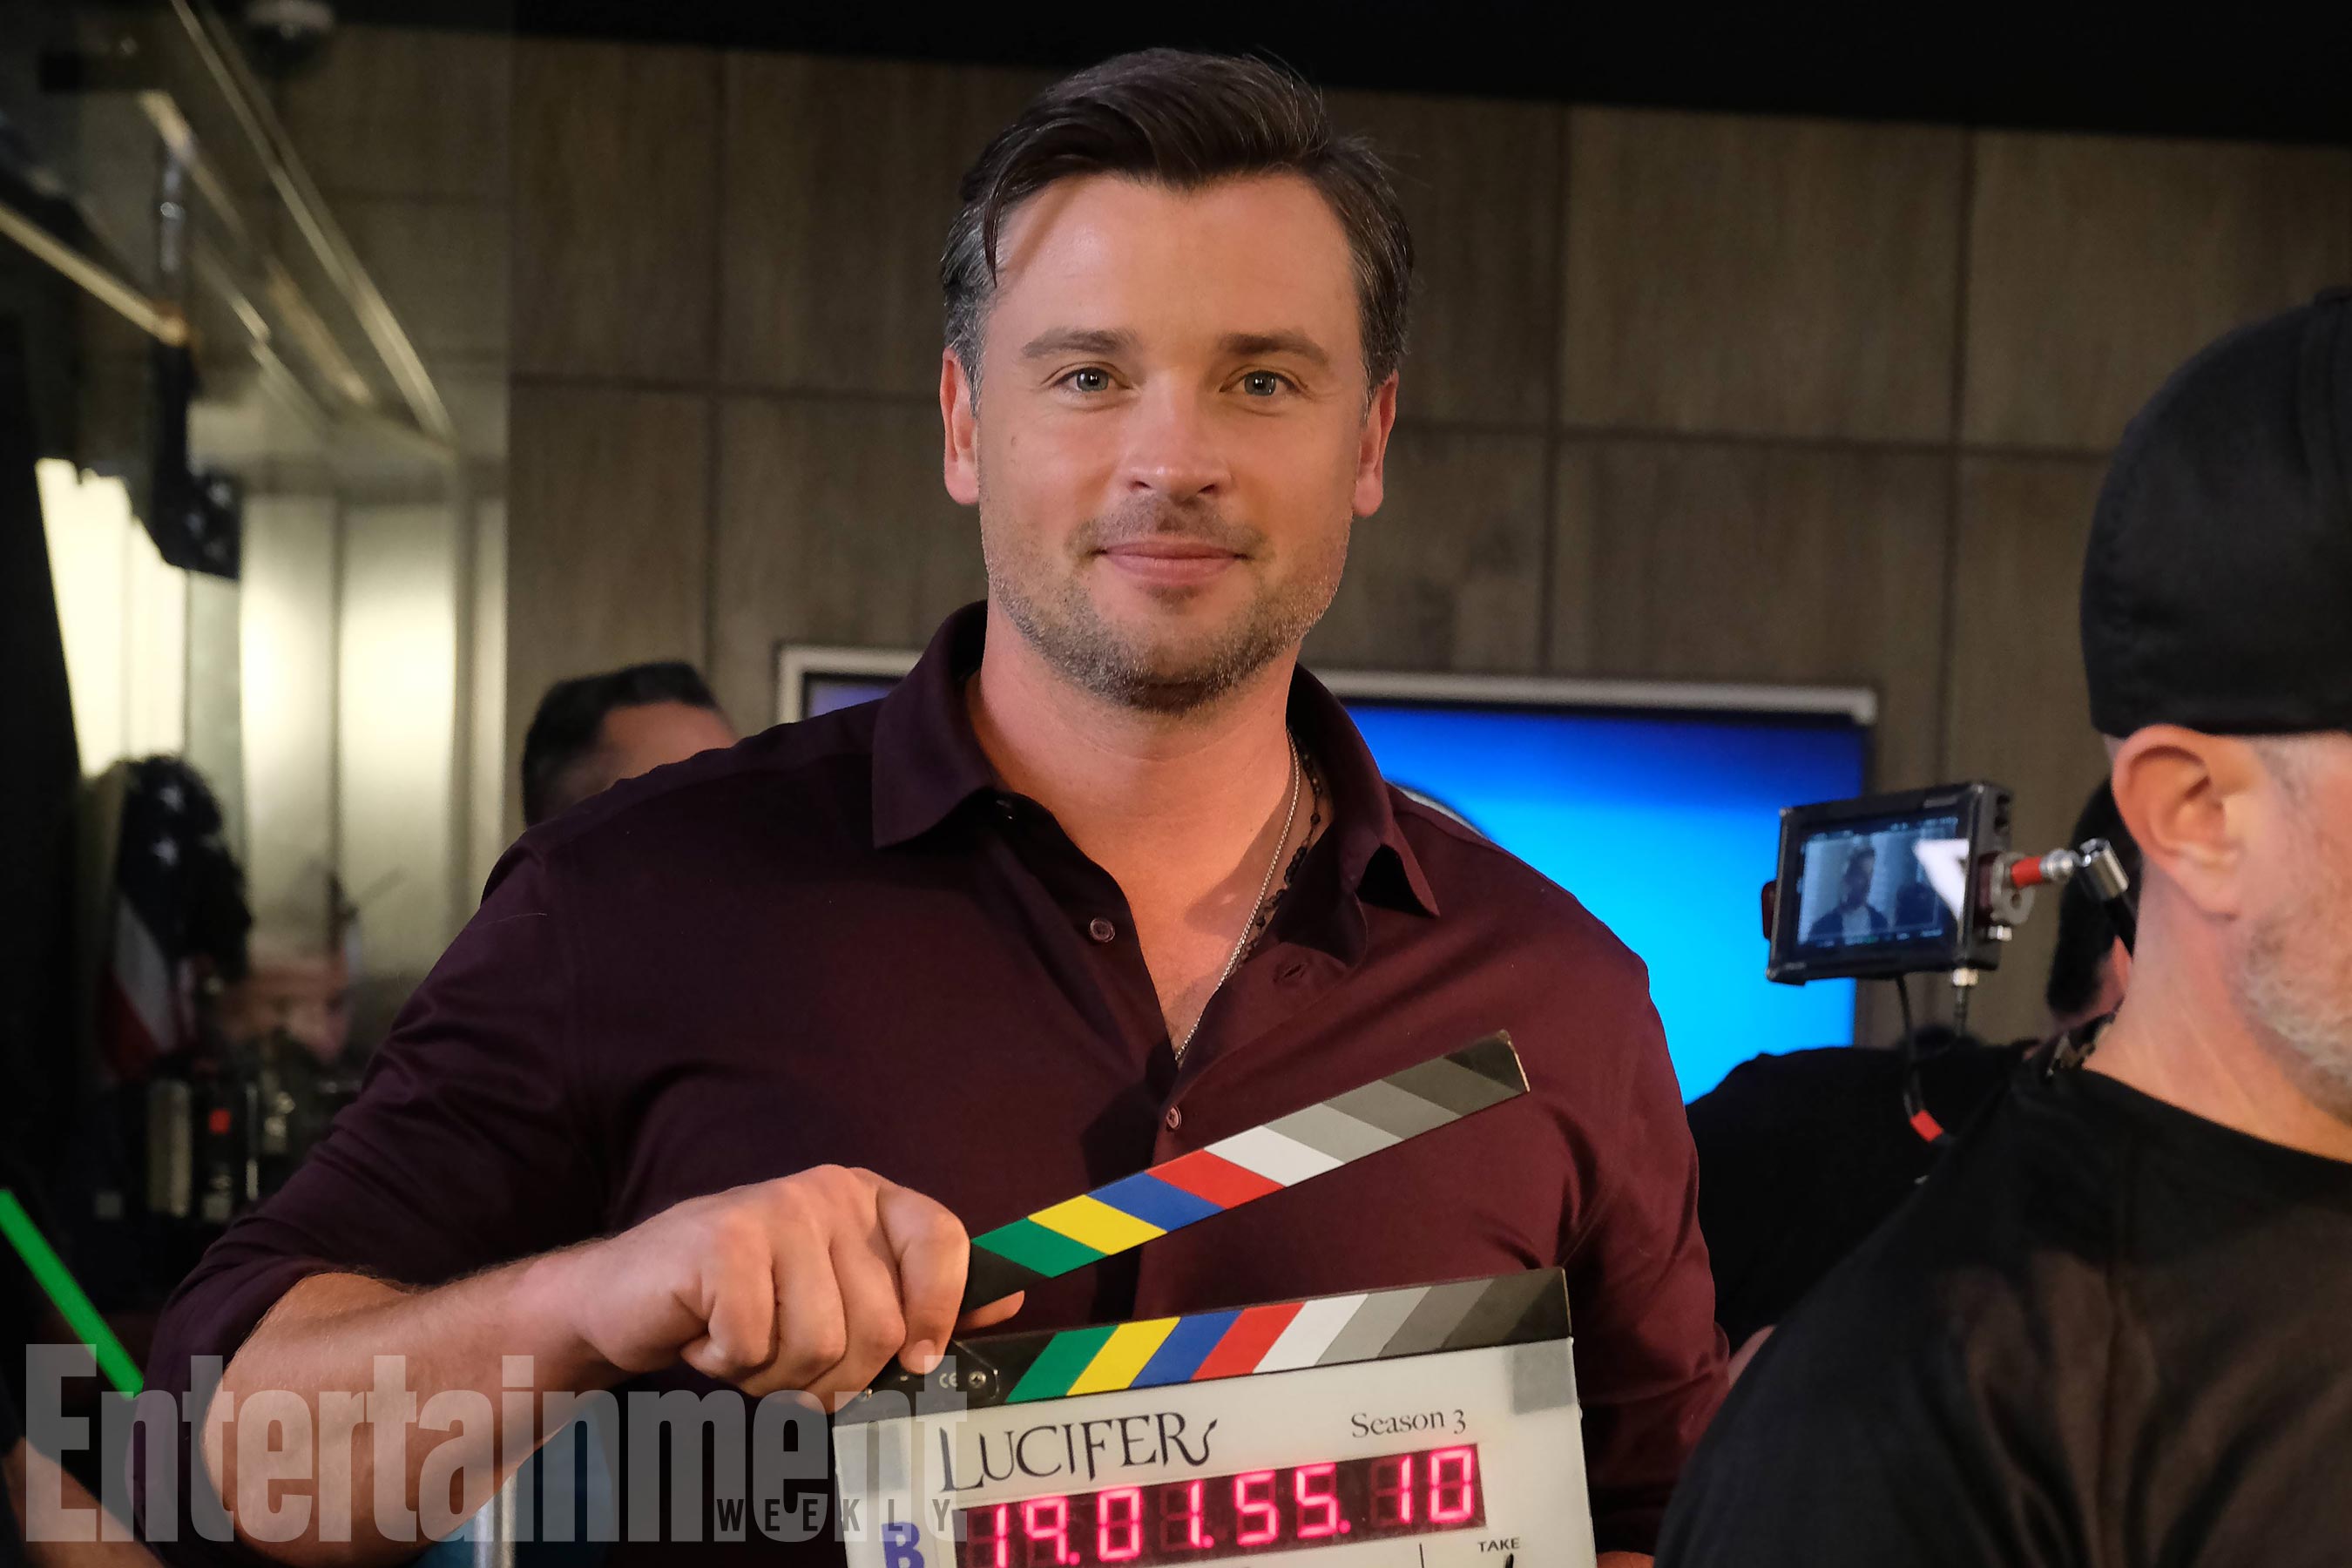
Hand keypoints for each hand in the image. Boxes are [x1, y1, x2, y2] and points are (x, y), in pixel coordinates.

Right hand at [544, 1166, 1022, 1402]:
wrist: (626, 1296)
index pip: (944, 1241)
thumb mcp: (837, 1297)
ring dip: (775, 1377)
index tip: (915, 1363)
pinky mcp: (722, 1239)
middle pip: (881, 1326)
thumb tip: (1008, 1302)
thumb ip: (918, 1300)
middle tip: (784, 1361)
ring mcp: (775, 1208)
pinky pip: (756, 1344)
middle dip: (833, 1377)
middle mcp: (830, 1191)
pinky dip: (728, 1364)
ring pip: (820, 1345)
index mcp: (869, 1199)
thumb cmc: (742, 1305)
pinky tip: (706, 1335)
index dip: (939, 1313)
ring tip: (743, 1344)